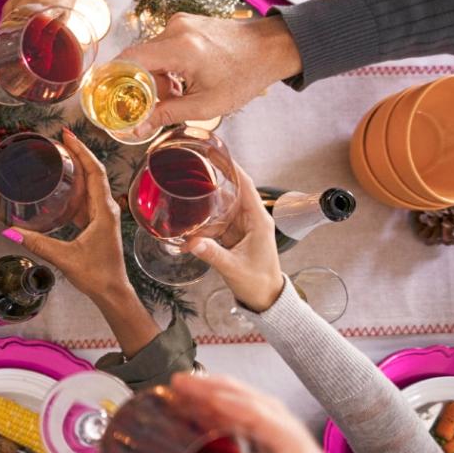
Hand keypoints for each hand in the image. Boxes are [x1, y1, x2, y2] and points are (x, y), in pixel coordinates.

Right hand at [5, 128, 127, 299]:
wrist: (112, 292)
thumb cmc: (97, 275)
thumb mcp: (64, 258)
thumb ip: (37, 243)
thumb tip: (11, 231)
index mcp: (104, 211)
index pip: (95, 172)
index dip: (82, 152)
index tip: (68, 136)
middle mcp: (107, 209)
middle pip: (94, 173)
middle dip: (79, 153)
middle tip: (60, 139)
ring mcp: (103, 215)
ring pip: (91, 185)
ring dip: (78, 168)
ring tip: (60, 155)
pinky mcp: (98, 223)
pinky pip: (87, 198)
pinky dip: (76, 187)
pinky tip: (62, 185)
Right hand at [117, 14, 302, 136]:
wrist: (273, 46)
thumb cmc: (245, 74)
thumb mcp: (206, 104)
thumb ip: (167, 114)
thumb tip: (137, 128)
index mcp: (180, 48)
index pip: (128, 60)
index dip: (111, 79)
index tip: (104, 96)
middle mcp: (176, 29)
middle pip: (137, 59)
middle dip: (140, 86)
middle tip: (153, 106)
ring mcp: (181, 23)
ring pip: (150, 54)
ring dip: (156, 77)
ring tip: (178, 94)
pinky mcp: (186, 24)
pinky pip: (163, 47)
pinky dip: (166, 67)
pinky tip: (183, 80)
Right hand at [168, 373, 360, 452]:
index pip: (282, 433)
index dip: (245, 411)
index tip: (211, 399)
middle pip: (269, 413)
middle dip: (225, 392)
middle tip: (185, 385)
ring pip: (262, 418)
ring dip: (225, 400)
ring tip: (188, 391)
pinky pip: (256, 437)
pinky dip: (228, 423)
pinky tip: (204, 421)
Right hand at [185, 165, 284, 311]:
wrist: (265, 299)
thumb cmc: (257, 282)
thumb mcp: (233, 268)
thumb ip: (212, 254)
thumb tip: (191, 242)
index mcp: (258, 221)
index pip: (246, 186)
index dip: (233, 168)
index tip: (218, 153)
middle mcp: (252, 219)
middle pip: (233, 190)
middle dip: (215, 177)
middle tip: (195, 164)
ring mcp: (243, 226)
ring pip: (224, 204)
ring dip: (208, 195)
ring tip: (188, 182)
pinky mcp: (234, 235)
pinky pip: (219, 218)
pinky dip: (206, 213)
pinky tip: (191, 209)